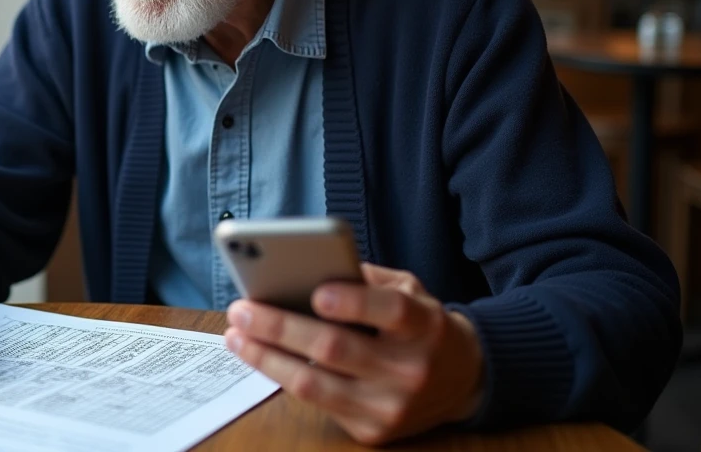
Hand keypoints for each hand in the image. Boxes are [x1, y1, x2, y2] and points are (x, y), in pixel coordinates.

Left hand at [224, 263, 482, 445]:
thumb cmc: (421, 324)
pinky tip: (260, 355)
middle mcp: (411, 369)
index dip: (354, 302)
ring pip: (316, 385)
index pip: (392, 312)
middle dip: (281, 327)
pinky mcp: (373, 431)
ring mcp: (391, 406)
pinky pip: (317, 402)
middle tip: (242, 309)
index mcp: (425, 325)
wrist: (464, 380)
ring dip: (266, 358)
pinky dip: (282, 376)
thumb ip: (366, 279)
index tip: (317, 292)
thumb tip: (303, 269)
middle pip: (338, 349)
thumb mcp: (410, 290)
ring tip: (235, 335)